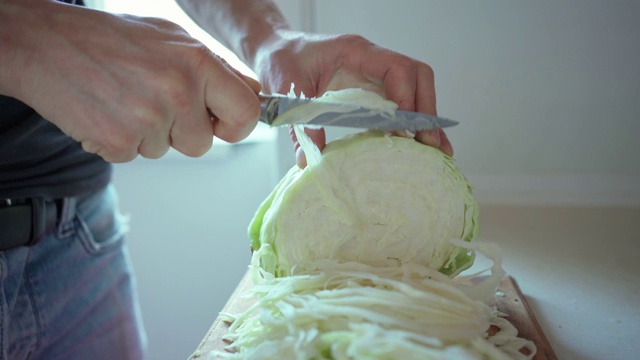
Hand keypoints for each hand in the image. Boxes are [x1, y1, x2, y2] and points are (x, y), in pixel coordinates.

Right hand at [1, 1, 260, 161]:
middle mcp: (177, 91)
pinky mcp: (118, 142)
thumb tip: (253, 95)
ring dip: (149, 134)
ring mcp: (147, 119)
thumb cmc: (111, 38)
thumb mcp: (174, 38)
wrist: (46, 44)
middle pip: (203, 144)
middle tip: (154, 102)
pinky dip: (121, 141)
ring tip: (125, 99)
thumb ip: (217, 69)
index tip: (224, 125)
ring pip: (167, 151)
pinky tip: (107, 111)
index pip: (247, 112)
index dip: (237, 125)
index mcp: (198, 62)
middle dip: (183, 132)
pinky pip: (135, 156)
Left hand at [253, 30, 452, 167]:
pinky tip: (417, 143)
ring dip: (425, 117)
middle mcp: (371, 60)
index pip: (396, 68)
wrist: (275, 50)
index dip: (407, 98)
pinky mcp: (371, 87)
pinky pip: (400, 101)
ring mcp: (374, 73)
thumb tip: (309, 160)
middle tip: (431, 144)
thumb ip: (299, 123)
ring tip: (434, 148)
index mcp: (355, 51)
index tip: (405, 129)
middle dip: (427, 110)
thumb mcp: (286, 89)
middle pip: (417, 77)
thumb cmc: (280, 60)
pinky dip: (411, 121)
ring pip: (414, 88)